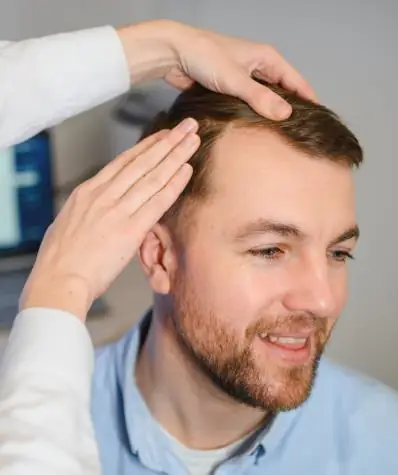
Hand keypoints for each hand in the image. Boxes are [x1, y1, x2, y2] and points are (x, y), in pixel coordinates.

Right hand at [20, 119, 199, 321]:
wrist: (57, 280)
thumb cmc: (61, 258)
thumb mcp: (70, 222)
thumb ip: (90, 209)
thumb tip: (100, 207)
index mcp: (87, 192)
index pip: (123, 162)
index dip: (147, 147)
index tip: (163, 136)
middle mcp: (103, 195)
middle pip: (142, 162)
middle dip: (167, 142)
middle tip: (185, 126)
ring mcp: (116, 210)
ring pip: (152, 176)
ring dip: (175, 156)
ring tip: (192, 140)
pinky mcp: (129, 229)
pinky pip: (157, 201)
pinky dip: (173, 184)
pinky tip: (186, 170)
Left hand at [117, 20, 315, 120]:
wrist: (174, 53)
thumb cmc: (206, 58)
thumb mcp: (236, 79)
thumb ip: (260, 97)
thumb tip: (287, 114)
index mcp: (266, 58)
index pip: (296, 80)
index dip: (308, 98)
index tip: (319, 118)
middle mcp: (258, 67)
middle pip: (282, 90)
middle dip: (290, 108)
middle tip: (299, 132)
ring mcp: (244, 78)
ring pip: (264, 98)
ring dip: (270, 113)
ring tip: (280, 135)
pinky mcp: (230, 88)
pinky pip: (248, 103)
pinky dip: (253, 113)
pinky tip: (256, 129)